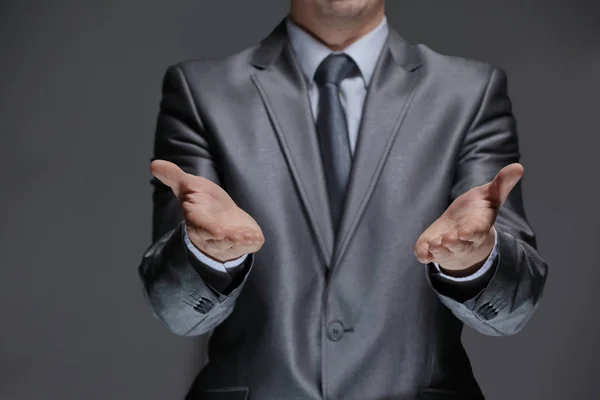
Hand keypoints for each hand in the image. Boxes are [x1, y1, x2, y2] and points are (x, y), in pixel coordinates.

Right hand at [150, 160, 264, 262]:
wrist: (222, 220)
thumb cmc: (204, 204)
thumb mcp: (189, 187)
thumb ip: (174, 177)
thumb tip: (153, 164)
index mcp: (197, 221)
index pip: (200, 226)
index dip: (208, 230)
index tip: (218, 232)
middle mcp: (212, 235)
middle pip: (218, 240)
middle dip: (227, 239)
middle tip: (235, 236)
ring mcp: (229, 242)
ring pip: (234, 245)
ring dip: (242, 241)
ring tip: (250, 237)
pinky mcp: (244, 243)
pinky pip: (249, 246)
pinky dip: (252, 243)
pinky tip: (257, 238)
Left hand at [414, 163, 523, 274]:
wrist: (463, 233)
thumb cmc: (477, 212)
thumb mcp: (490, 196)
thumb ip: (502, 184)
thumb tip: (519, 166)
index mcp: (477, 227)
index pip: (475, 231)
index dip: (470, 232)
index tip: (465, 232)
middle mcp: (463, 241)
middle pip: (459, 245)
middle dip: (453, 243)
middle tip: (447, 239)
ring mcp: (447, 248)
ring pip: (443, 252)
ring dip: (438, 249)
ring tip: (434, 244)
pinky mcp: (432, 250)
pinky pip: (426, 256)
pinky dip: (423, 254)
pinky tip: (421, 252)